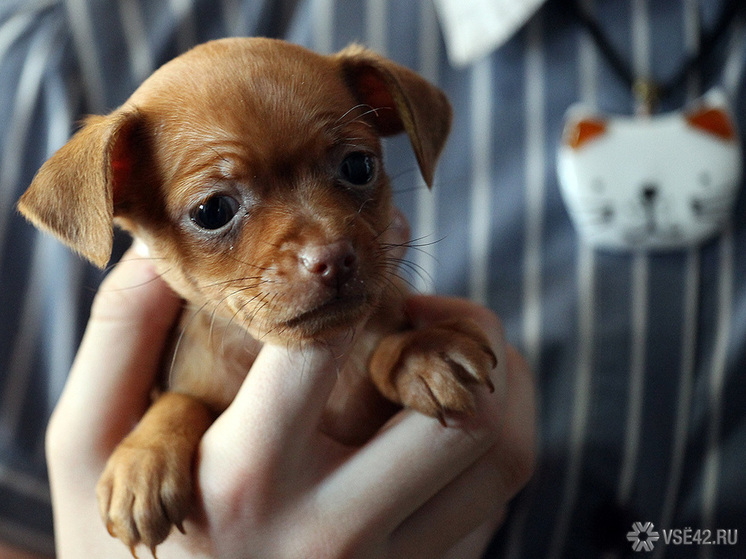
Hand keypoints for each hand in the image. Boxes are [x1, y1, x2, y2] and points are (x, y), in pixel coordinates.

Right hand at [46, 249, 534, 558]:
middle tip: (424, 311)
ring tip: (447, 355)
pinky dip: (490, 439)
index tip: (363, 243)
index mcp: (245, 476)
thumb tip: (157, 245)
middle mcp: (331, 528)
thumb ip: (121, 336)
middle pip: (454, 407)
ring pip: (498, 452)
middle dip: (462, 333)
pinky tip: (440, 419)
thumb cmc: (116, 548)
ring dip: (499, 381)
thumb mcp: (85, 447)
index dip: (351, 272)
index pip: (325, 343)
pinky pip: (494, 501)